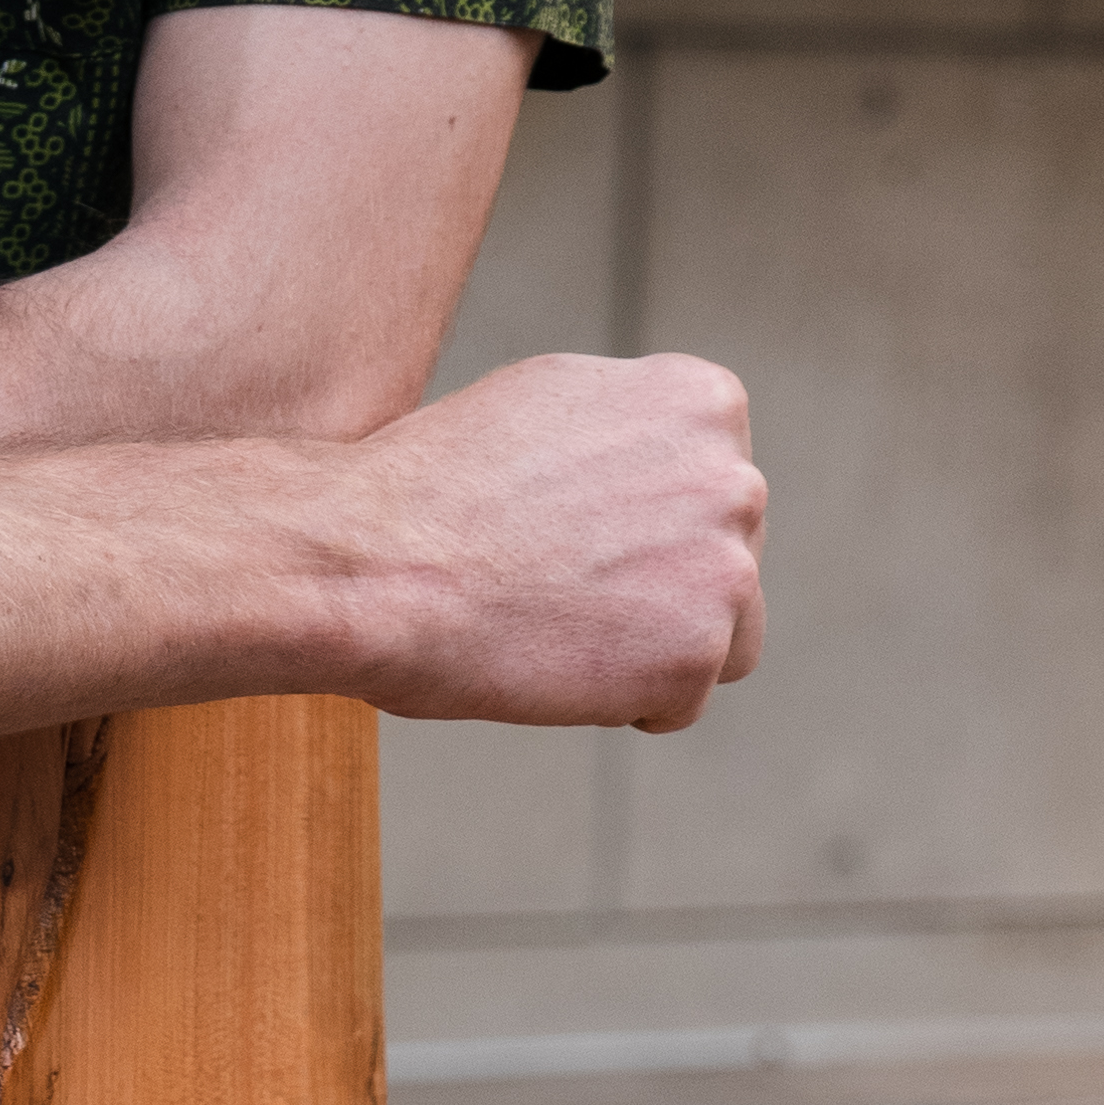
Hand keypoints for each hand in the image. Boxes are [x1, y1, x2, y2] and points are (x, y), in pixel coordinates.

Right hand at [344, 351, 765, 733]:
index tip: (576, 534)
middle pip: (724, 560)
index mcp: (704, 401)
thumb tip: (658, 458)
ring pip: (719, 635)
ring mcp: (726, 568)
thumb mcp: (545, 403)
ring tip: (552, 626)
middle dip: (654, 585)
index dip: (640, 524)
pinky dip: (620, 703)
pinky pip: (679, 701)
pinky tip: (550, 664)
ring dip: (647, 645)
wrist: (369, 563)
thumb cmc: (429, 491)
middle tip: (554, 586)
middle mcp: (734, 476)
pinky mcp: (697, 655)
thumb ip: (627, 426)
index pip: (713, 486)